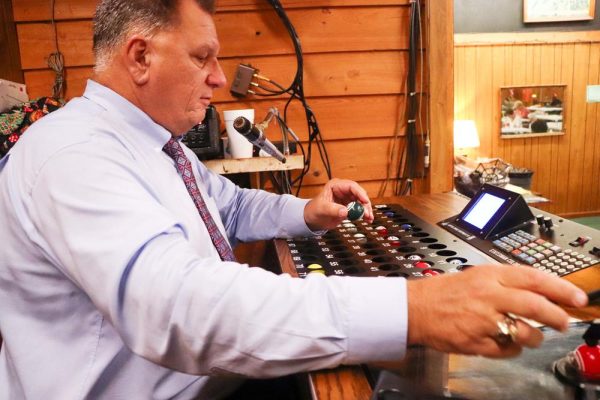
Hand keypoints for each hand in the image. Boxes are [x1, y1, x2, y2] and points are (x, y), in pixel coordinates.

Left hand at [303, 178, 373, 230]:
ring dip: (366, 209)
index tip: (365, 201)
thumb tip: (345, 211)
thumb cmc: (314, 210)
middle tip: (367, 213)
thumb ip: (333, 210)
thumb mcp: (322, 209)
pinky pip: (359, 209)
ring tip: (368, 218)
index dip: (360, 193)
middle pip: (359, 194)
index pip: (351, 186)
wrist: (313, 219)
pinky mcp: (349, 207)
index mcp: (335, 186)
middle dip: (364, 204)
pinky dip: (364, 214)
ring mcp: (347, 199)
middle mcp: (343, 191)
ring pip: (361, 202)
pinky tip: (367, 219)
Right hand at [407, 265, 587, 357]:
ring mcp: (482, 321)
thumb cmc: (444, 291)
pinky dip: (512, 349)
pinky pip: (507, 350)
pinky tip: (506, 342)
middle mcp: (488, 296)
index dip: (560, 289)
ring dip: (534, 337)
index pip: (534, 279)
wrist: (415, 307)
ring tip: (531, 335)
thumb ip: (507, 281)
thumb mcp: (477, 275)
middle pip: (535, 306)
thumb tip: (540, 290)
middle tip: (564, 321)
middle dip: (557, 317)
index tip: (577, 298)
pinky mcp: (475, 342)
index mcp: (490, 276)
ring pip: (525, 333)